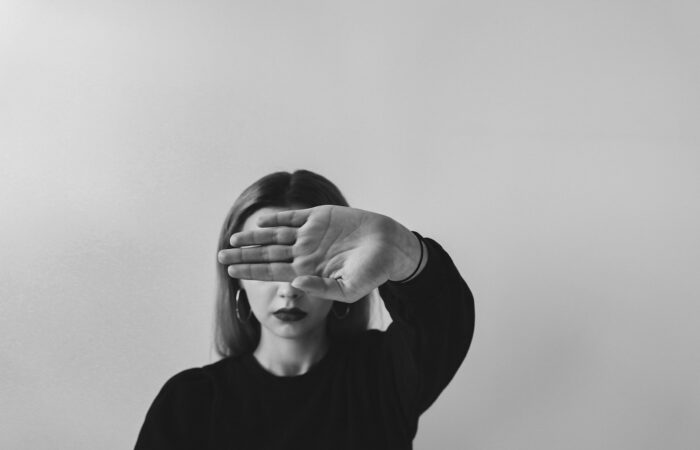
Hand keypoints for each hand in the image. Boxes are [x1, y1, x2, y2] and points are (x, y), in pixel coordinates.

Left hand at [217, 205, 420, 302]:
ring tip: (232, 241)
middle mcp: (306, 252)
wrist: (391, 246)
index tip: (229, 272)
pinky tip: (259, 221)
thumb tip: (294, 283)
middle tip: (219, 257)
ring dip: (253, 238)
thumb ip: (321, 288)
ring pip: (275, 235)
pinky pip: (293, 216)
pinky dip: (276, 218)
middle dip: (244, 256)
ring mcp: (312, 234)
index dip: (251, 271)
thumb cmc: (373, 271)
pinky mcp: (321, 216)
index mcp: (309, 270)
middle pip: (267, 254)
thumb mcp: (349, 288)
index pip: (273, 272)